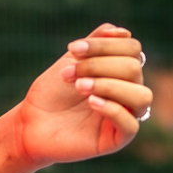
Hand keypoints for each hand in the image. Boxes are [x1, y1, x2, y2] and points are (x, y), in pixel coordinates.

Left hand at [12, 23, 151, 165]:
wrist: (31, 122)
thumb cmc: (51, 92)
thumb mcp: (73, 60)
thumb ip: (98, 42)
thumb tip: (123, 32)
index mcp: (120, 71)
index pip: (132, 49)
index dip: (105, 45)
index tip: (72, 49)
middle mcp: (127, 92)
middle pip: (134, 69)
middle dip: (99, 66)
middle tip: (69, 74)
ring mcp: (125, 116)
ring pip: (142, 96)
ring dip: (110, 86)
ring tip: (80, 87)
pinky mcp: (116, 140)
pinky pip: (131, 126)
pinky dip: (113, 109)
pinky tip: (91, 102)